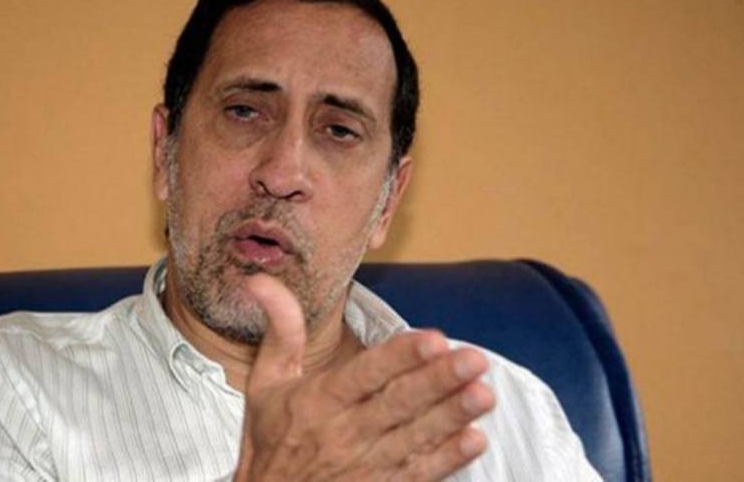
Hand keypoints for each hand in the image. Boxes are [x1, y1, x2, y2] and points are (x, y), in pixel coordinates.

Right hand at [233, 274, 494, 481]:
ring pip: (415, 437)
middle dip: (439, 381)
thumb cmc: (271, 439)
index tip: (432, 338)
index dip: (399, 357)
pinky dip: (448, 459)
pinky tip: (475, 440)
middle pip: (398, 404)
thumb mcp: (265, 384)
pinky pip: (418, 474)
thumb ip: (280, 331)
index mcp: (318, 401)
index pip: (365, 374)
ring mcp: (365, 466)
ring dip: (452, 416)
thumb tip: (259, 281)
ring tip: (484, 394)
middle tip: (475, 358)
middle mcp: (343, 433)